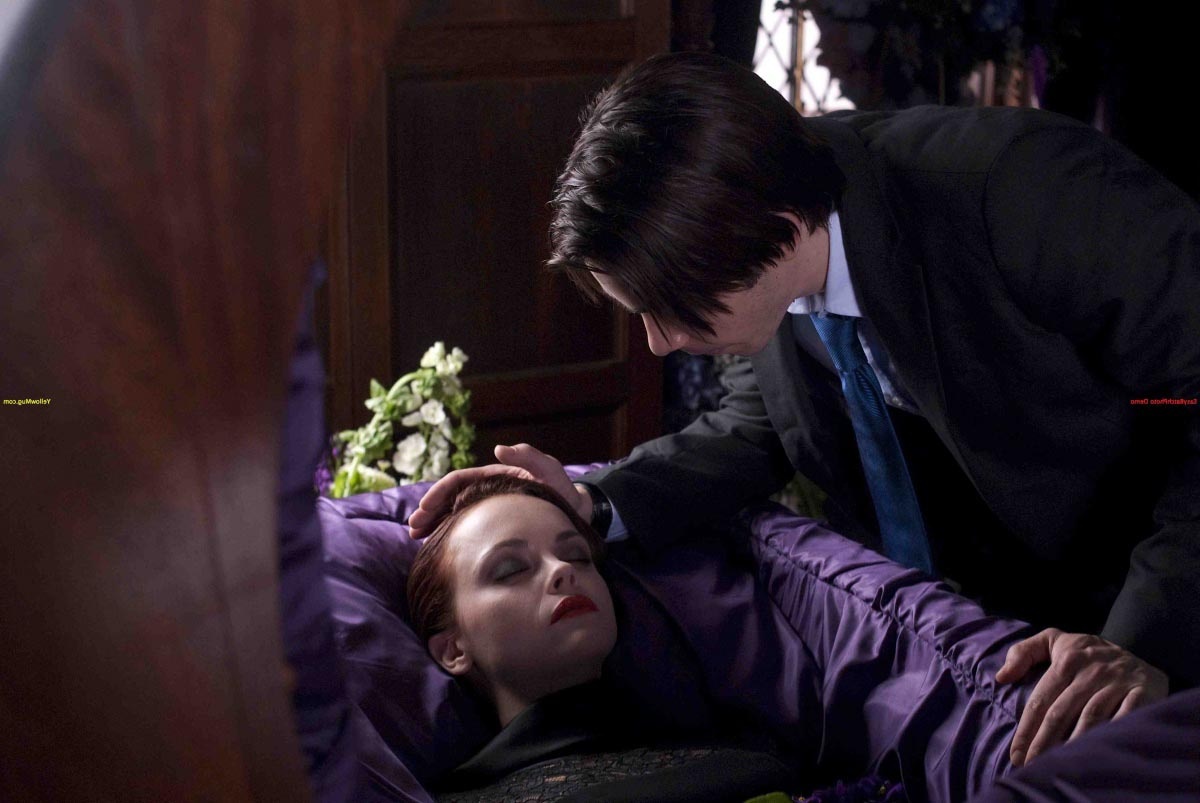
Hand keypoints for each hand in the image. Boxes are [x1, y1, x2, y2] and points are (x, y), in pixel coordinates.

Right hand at [407, 443, 590, 538]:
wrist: (574, 511)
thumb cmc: (562, 489)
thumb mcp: (551, 470)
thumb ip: (531, 457)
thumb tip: (500, 448)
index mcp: (495, 476)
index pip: (460, 480)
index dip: (441, 491)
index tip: (427, 506)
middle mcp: (487, 491)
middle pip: (450, 497)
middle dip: (429, 510)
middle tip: (413, 528)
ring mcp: (488, 508)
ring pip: (453, 513)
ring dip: (433, 522)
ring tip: (416, 536)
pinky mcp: (491, 524)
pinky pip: (465, 527)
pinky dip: (447, 532)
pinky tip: (435, 544)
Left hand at [996, 627, 1167, 766]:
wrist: (1141, 648)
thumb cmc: (1088, 653)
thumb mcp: (1054, 641)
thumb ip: (1023, 653)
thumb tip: (1001, 677)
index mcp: (1066, 660)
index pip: (1040, 700)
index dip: (1026, 729)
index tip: (1016, 755)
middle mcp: (1091, 671)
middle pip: (1061, 713)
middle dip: (1042, 743)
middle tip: (1031, 767)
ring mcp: (1118, 682)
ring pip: (1091, 719)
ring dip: (1073, 745)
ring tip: (1058, 768)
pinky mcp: (1143, 693)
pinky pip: (1126, 718)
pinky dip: (1111, 736)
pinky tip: (1098, 755)